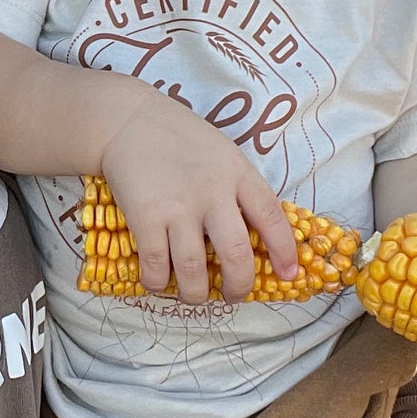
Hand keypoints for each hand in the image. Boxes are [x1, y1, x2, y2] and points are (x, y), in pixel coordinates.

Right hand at [102, 104, 298, 304]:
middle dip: (238, 286)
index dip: (284, 251)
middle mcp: (213, 193)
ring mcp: (178, 207)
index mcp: (238, 174)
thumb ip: (238, 188)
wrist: (128, 121)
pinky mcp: (145, 217)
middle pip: (237, 255)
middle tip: (233, 296)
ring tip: (193, 296)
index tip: (288, 273)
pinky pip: (156, 266)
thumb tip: (252, 234)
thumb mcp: (223, 154)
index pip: (272, 217)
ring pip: (195, 270)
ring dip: (196, 294)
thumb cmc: (179, 139)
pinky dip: (158, 283)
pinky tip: (158, 282)